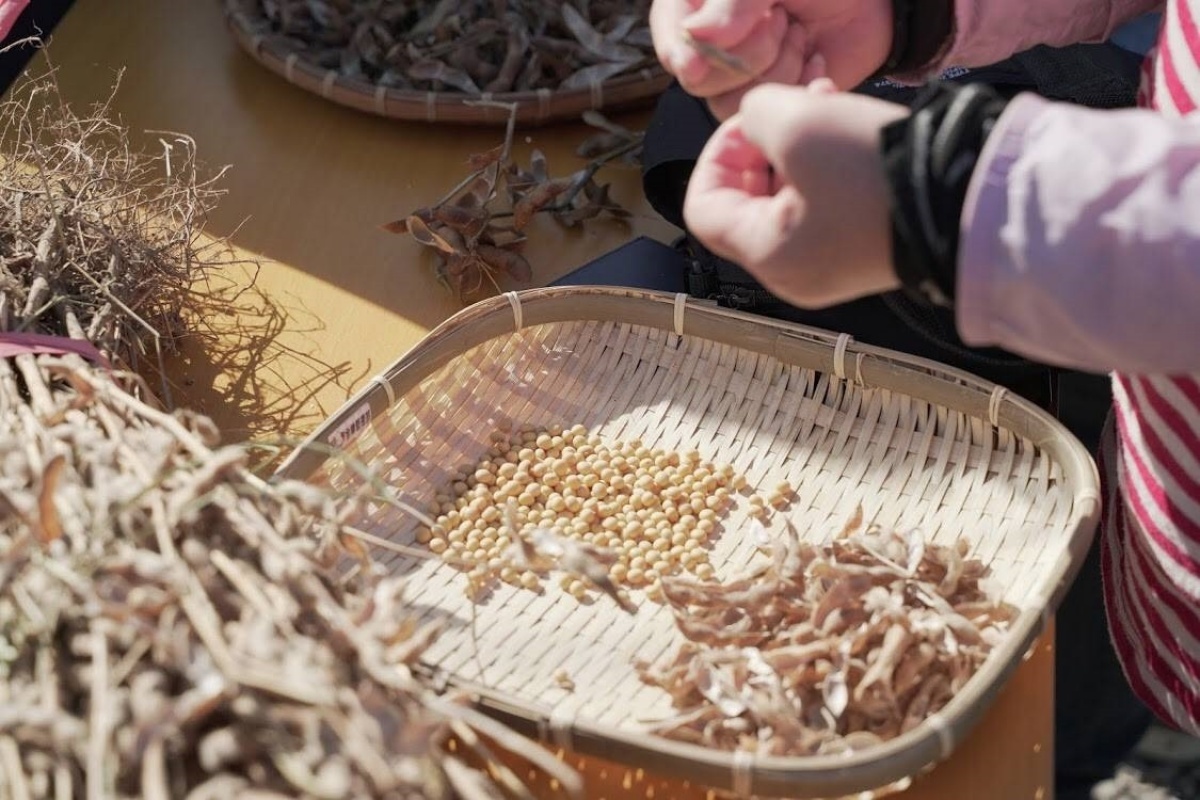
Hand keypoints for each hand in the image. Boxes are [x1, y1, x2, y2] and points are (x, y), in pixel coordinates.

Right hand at [650, 0, 893, 118]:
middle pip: (700, 77)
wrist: (869, 4)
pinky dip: (793, 87)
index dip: (680, 50)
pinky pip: (762, 117)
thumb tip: (697, 35)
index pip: (671, 32)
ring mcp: (734, 77)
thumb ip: (733, 1)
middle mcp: (708, 44)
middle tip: (780, 19)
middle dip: (748, 52)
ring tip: (799, 36)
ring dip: (775, 68)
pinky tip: (811, 58)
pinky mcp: (763, 104)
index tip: (698, 63)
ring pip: (729, 102)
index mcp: (697, 4)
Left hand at [683, 81, 908, 307]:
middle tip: (791, 107)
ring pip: (788, 198)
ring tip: (827, 105)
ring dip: (797, 147)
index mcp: (767, 256)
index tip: (748, 124)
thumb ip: (756, 115)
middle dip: (762, 146)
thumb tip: (757, 119)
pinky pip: (825, 207)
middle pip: (745, 203)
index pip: (703, 207)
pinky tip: (850, 128)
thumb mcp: (800, 125)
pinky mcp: (863, 252)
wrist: (969, 204)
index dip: (716, 156)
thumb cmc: (882, 176)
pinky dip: (827, 168)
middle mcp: (792, 273)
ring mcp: (829, 267)